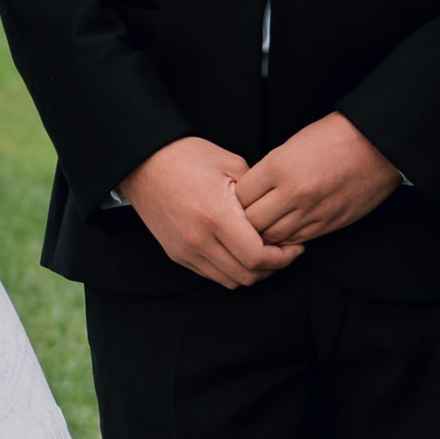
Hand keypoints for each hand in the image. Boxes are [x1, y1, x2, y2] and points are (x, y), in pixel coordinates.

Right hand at [119, 135, 302, 289]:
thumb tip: (279, 217)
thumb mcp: (232, 164)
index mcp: (216, 215)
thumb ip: (258, 195)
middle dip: (272, 268)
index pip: (257, 257)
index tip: (294, 247)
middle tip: (283, 252)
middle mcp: (198, 239)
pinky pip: (211, 275)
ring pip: (230, 280)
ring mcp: (185, 250)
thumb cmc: (189, 157)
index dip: (282, 258)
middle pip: (246, 276)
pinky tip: (238, 250)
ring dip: (251, 272)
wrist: (144, 163)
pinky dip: (230, 269)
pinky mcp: (177, 254)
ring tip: (262, 252)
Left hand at [234, 111, 403, 249]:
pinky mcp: (328, 223)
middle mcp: (293, 192)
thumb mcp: (292, 144)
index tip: (235, 200)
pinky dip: (286, 239)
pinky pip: (297, 240)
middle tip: (243, 219)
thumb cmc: (333, 137)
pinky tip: (285, 231)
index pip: (240, 196)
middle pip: (252, 221)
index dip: (234, 200)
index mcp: (279, 166)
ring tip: (262, 228)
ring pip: (273, 236)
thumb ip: (270, 170)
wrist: (377, 145)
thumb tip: (251, 191)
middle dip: (244, 222)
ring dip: (264, 234)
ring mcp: (311, 210)